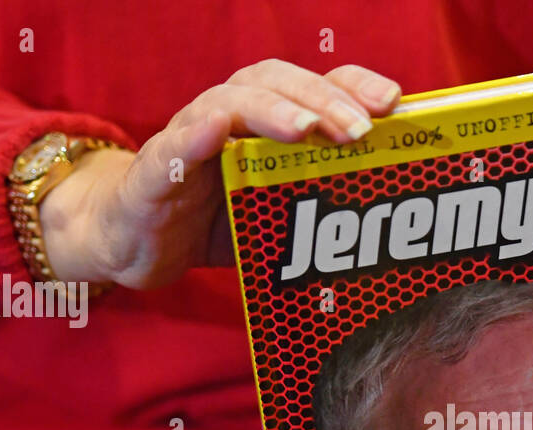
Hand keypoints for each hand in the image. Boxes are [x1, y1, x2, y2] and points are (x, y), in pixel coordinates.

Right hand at [41, 60, 401, 288]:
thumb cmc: (216, 218)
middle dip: (324, 100)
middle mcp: (230, 115)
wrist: (138, 242)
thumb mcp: (280, 211)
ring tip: (306, 128)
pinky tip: (219, 133)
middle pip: (279, 84)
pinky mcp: (154, 172)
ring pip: (231, 103)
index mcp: (266, 120)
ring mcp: (190, 138)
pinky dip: (197, 136)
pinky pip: (175, 147)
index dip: (353, 85)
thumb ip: (321, 203)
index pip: (315, 86)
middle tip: (360, 128)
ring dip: (273, 110)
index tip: (394, 103)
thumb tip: (390, 224)